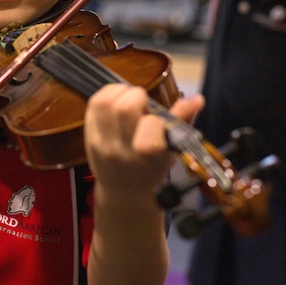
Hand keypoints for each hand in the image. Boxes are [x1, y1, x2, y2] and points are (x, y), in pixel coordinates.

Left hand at [84, 84, 202, 193]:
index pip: (150, 128)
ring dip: (119, 93)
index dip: (155, 117)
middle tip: (142, 103)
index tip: (157, 119)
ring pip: (105, 103)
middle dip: (136, 96)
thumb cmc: (152, 168)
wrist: (124, 191)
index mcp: (149, 157)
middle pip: (124, 109)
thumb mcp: (172, 150)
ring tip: (128, 100)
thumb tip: (197, 99)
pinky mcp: (88, 136)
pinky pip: (94, 104)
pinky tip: (116, 100)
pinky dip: (107, 94)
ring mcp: (102, 144)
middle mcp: (123, 151)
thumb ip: (182, 121)